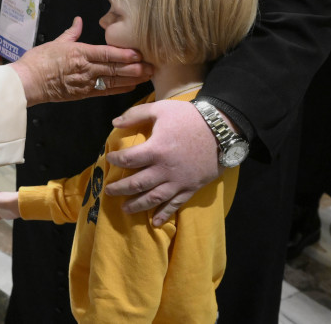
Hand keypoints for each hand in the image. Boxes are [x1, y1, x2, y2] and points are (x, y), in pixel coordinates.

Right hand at [8, 17, 150, 105]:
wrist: (28, 82)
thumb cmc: (39, 61)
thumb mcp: (56, 42)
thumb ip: (72, 33)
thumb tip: (79, 21)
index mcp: (79, 53)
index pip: (106, 53)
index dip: (124, 54)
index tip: (139, 53)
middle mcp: (85, 69)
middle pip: (114, 68)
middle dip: (135, 68)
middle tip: (152, 66)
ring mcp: (85, 83)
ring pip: (113, 81)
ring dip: (131, 79)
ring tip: (147, 76)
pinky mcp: (83, 94)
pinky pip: (105, 92)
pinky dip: (119, 89)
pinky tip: (132, 87)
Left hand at [104, 99, 220, 225]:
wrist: (221, 129)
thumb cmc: (189, 117)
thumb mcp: (160, 109)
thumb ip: (135, 115)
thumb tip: (114, 122)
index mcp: (155, 149)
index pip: (128, 159)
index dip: (116, 160)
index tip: (110, 159)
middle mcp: (164, 169)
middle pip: (137, 184)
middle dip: (120, 189)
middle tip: (109, 191)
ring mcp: (178, 181)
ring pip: (153, 198)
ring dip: (137, 205)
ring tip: (125, 209)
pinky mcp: (191, 187)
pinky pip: (175, 204)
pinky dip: (164, 214)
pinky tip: (155, 222)